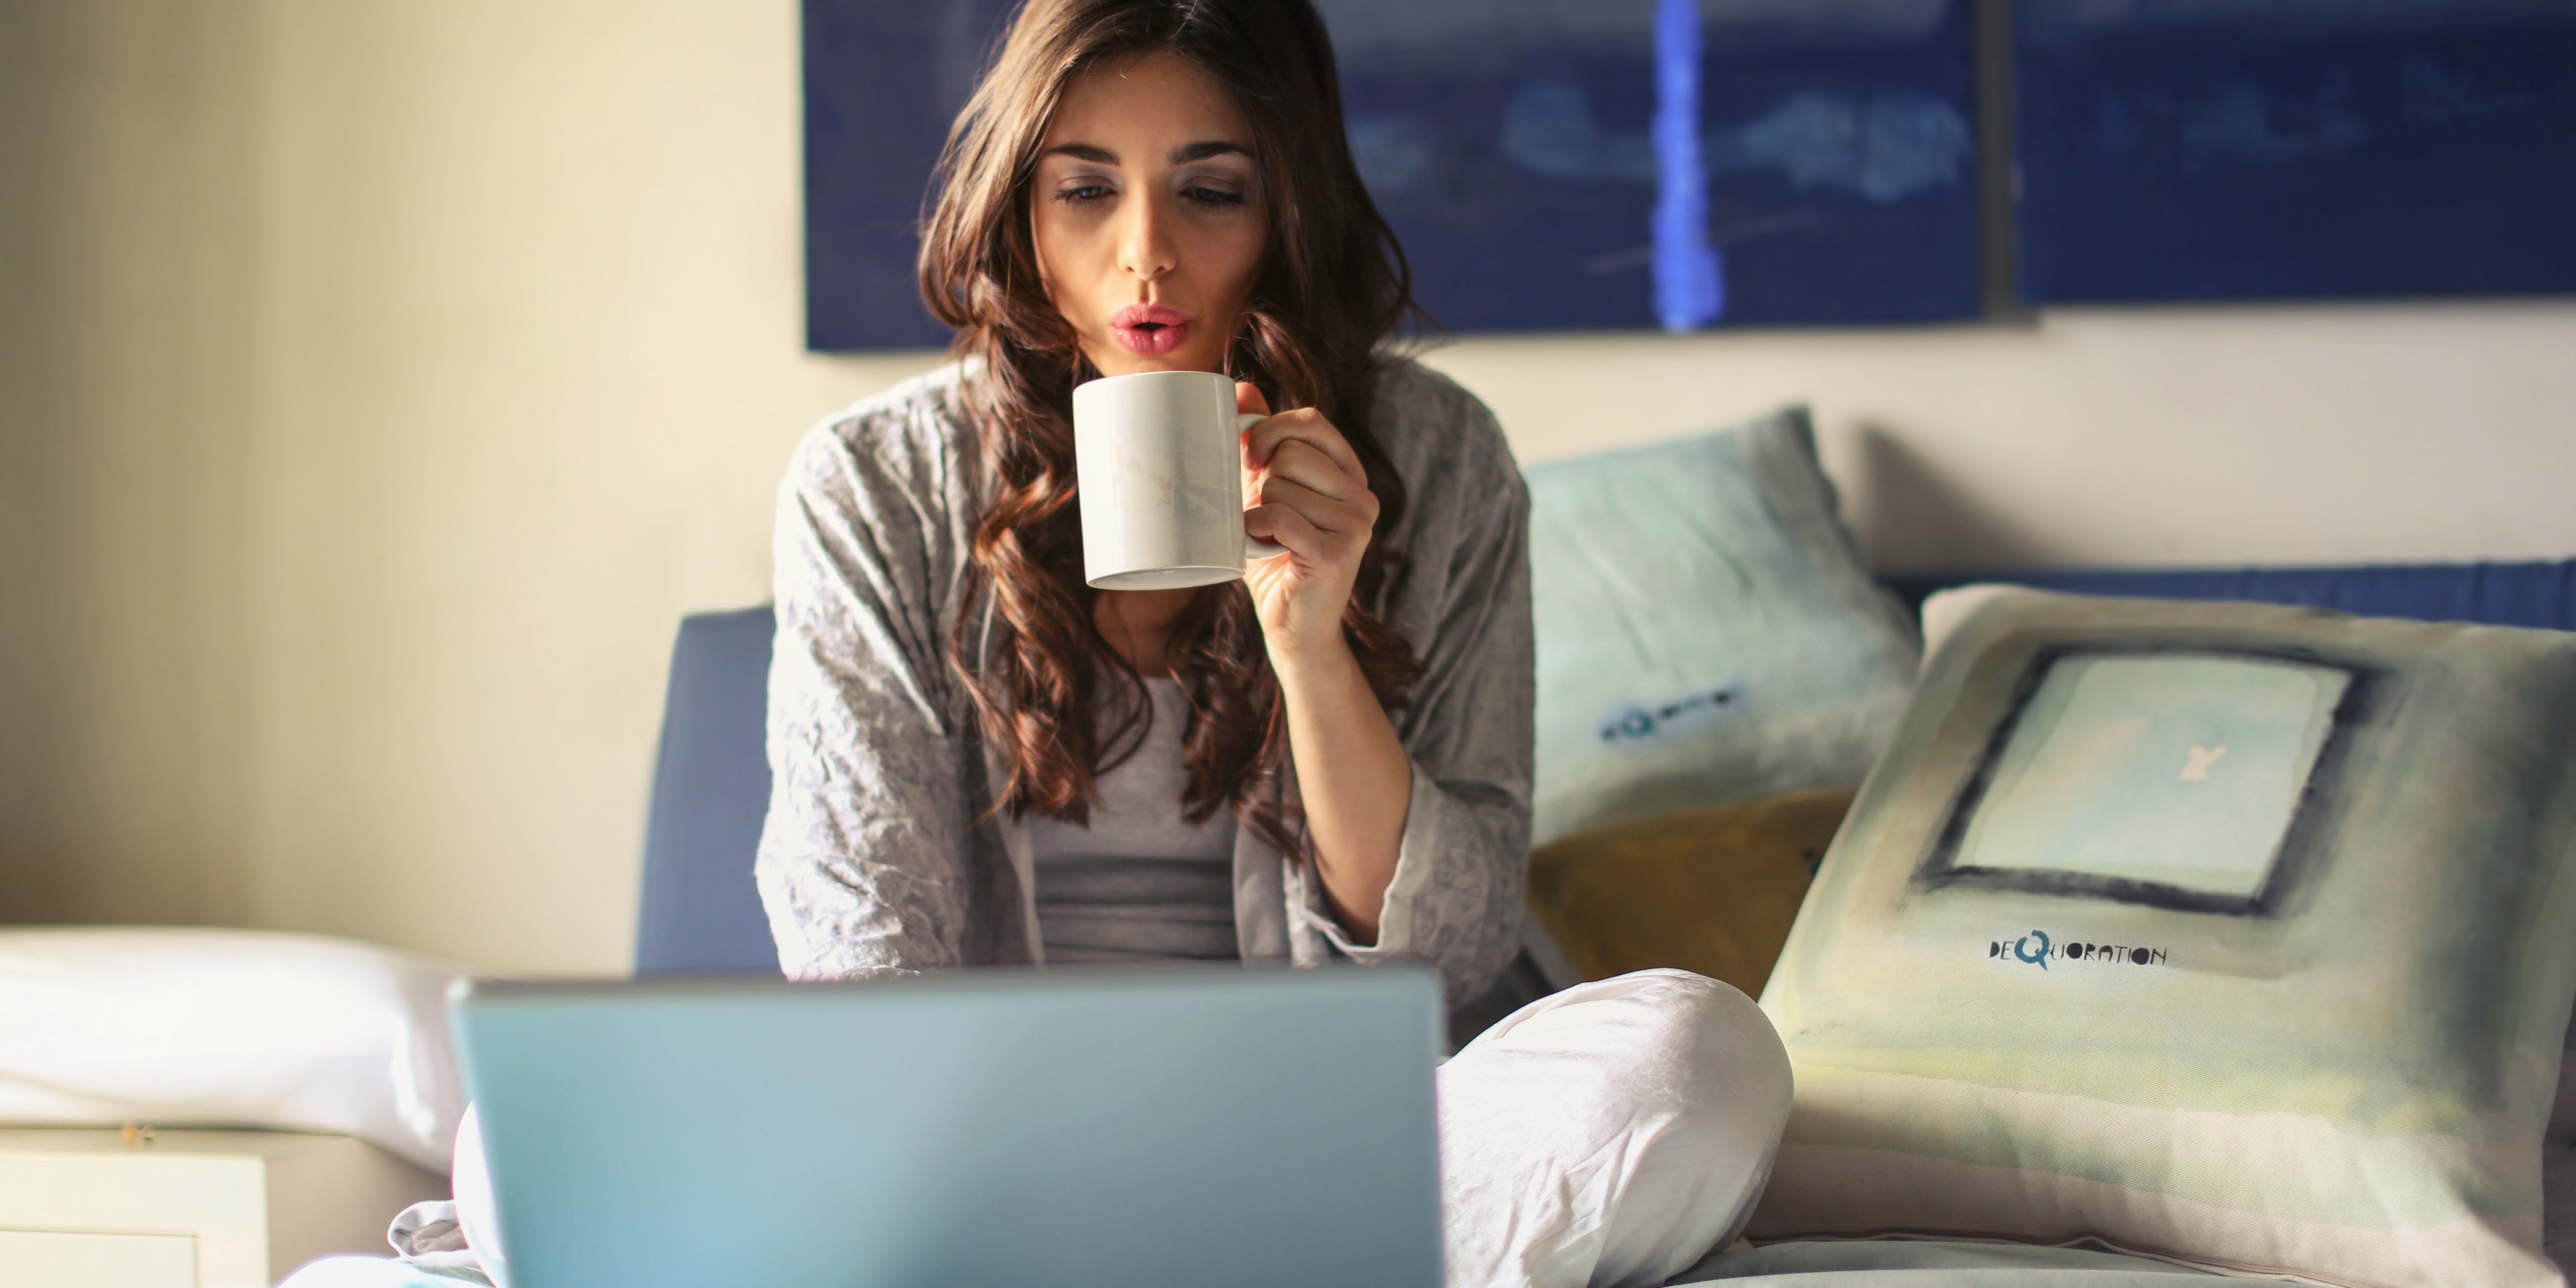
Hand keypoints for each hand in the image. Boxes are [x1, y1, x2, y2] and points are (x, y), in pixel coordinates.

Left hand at [1236, 382, 1379, 665]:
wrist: (1292, 625)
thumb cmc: (1276, 556)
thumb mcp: (1265, 491)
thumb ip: (1261, 443)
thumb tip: (1241, 388)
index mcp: (1349, 473)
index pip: (1311, 420)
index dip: (1271, 429)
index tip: (1250, 456)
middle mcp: (1362, 495)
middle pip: (1293, 452)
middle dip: (1261, 480)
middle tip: (1262, 511)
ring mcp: (1357, 525)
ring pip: (1282, 486)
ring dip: (1258, 511)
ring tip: (1268, 538)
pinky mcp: (1339, 553)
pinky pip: (1281, 517)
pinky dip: (1256, 529)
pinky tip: (1260, 545)